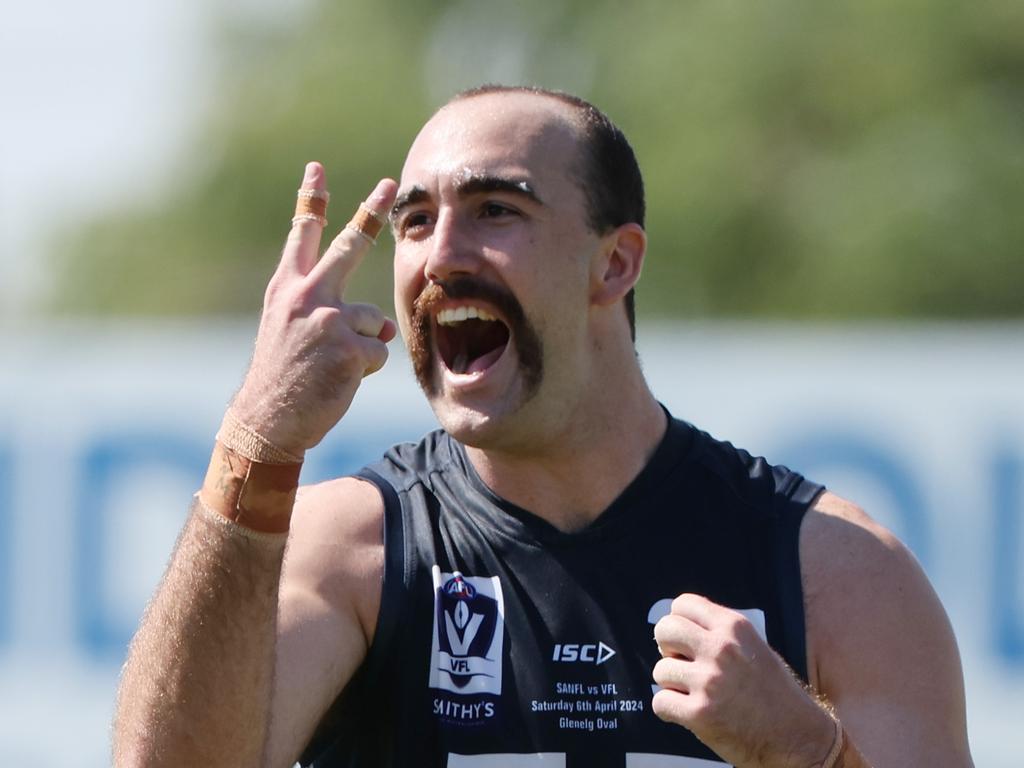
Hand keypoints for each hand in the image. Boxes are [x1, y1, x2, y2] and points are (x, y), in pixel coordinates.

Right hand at [230, 162, 397, 455]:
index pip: (302, 237)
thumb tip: (381, 323)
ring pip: (373, 321)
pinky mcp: (348, 347)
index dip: (311, 201)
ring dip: (362, 347)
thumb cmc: (282, 379)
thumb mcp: (289, 333)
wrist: (267, 420)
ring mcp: (328, 319)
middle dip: (370, 213)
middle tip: (388, 185)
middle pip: (348, 247)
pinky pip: (379, 351)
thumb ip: (326, 314)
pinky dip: (366, 369)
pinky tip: (338, 379)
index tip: (317, 168)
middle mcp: (306, 296)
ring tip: (330, 367)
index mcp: (287, 289)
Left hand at [652, 594, 834, 767]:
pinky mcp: (700, 713)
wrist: (797, 737)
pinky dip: (669, 709)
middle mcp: (721, 649)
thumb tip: (680, 626)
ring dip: (672, 684)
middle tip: (682, 663)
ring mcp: (709, 681)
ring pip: (660, 670)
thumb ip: (720, 633)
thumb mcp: (754, 646)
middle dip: (667, 647)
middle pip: (665, 630)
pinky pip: (660, 702)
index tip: (684, 639)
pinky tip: (688, 711)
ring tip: (693, 692)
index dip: (678, 622)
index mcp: (734, 627)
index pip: (682, 605)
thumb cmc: (775, 693)